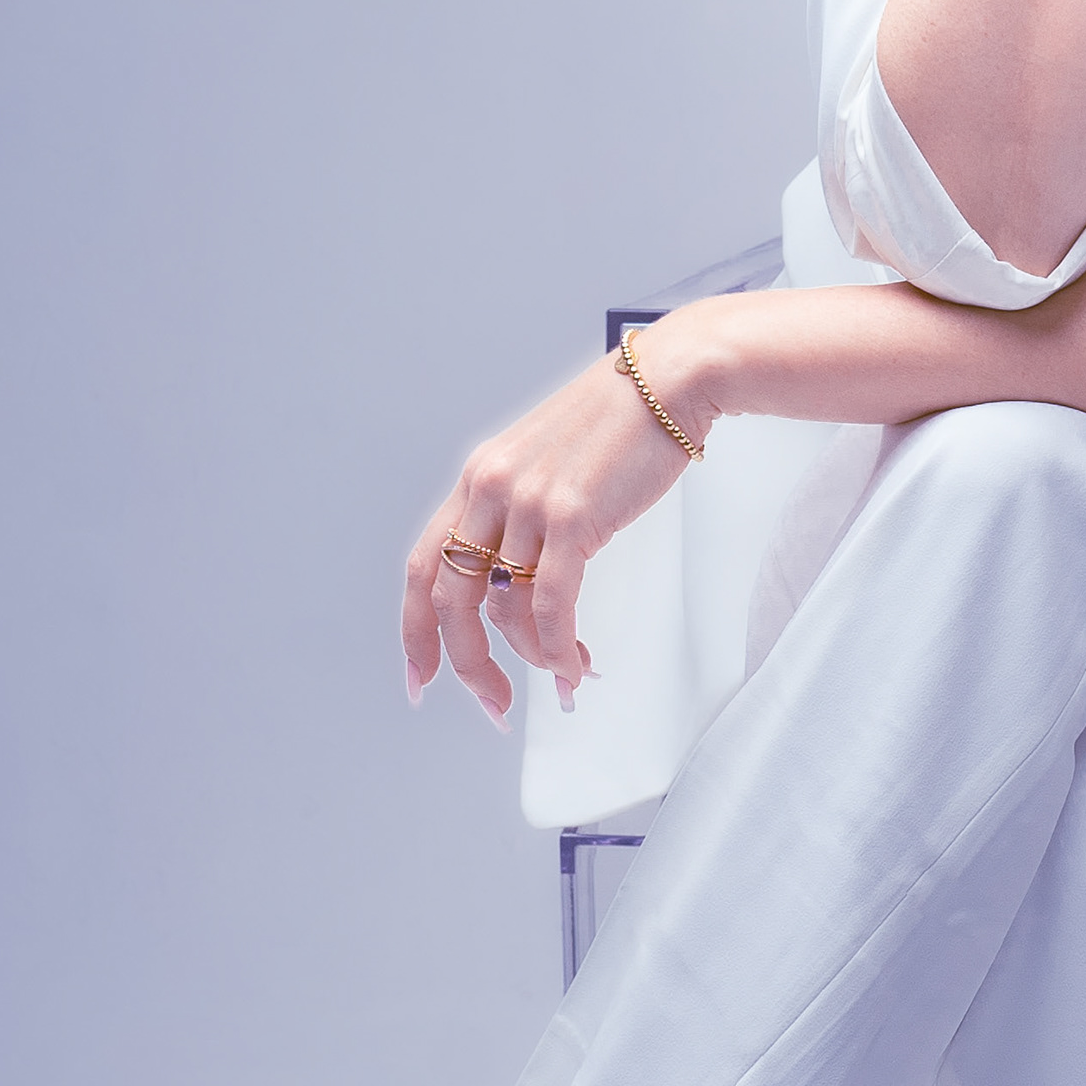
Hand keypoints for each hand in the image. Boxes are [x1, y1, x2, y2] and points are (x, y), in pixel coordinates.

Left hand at [401, 337, 696, 725]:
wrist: (670, 380)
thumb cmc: (622, 422)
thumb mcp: (548, 462)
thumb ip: (524, 512)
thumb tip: (524, 584)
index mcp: (479, 478)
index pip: (421, 566)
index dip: (415, 631)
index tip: (421, 678)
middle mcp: (491, 489)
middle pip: (451, 600)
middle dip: (468, 665)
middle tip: (494, 705)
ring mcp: (528, 502)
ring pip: (506, 608)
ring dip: (534, 657)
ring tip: (566, 674)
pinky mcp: (572, 516)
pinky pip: (553, 605)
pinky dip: (560, 647)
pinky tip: (576, 665)